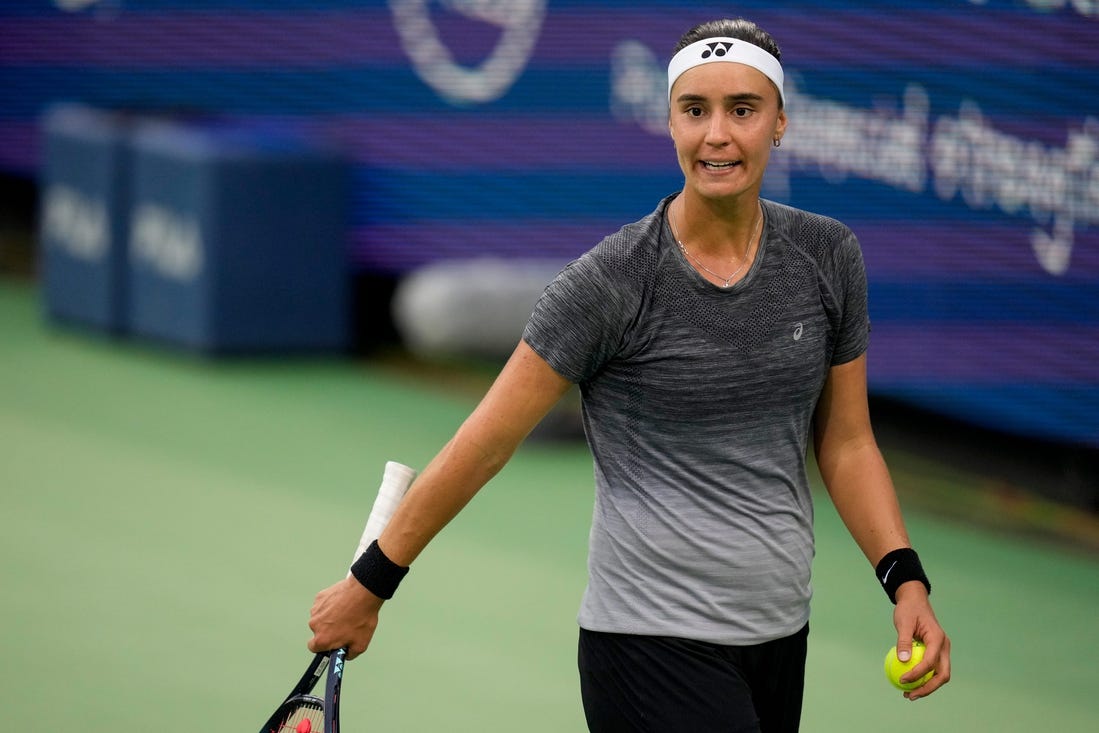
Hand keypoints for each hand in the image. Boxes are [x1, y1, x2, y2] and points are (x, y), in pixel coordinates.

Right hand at [307, 576, 384, 660]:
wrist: (363, 593)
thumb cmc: (361, 618)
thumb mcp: (361, 644)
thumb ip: (349, 654)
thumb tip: (345, 655)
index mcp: (322, 639)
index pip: (314, 648)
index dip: (323, 647)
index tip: (331, 643)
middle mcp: (314, 625)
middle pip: (318, 632)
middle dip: (328, 631)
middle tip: (344, 627)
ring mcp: (316, 610)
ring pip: (320, 618)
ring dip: (330, 617)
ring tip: (346, 613)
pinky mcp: (319, 598)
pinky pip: (323, 605)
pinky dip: (331, 605)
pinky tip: (343, 603)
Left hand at [892, 580, 950, 699]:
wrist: (915, 601)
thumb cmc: (909, 609)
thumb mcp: (904, 622)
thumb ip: (903, 641)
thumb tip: (902, 661)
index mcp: (938, 639)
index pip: (930, 662)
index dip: (917, 674)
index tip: (902, 680)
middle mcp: (944, 647)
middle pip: (942, 675)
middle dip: (928, 688)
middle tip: (910, 695)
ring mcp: (942, 651)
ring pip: (939, 675)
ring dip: (926, 687)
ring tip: (908, 694)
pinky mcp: (936, 653)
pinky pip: (932, 669)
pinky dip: (923, 679)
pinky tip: (909, 684)